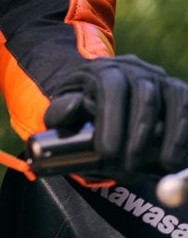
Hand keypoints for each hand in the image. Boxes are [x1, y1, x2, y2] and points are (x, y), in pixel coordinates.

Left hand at [44, 55, 187, 172]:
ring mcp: (158, 77)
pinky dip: (185, 131)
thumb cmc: (80, 107)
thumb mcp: (62, 109)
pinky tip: (177, 157)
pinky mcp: (176, 89)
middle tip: (130, 169)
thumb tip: (76, 107)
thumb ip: (62, 112)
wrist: (100, 92)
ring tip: (164, 166)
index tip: (107, 153)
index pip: (111, 88)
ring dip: (171, 135)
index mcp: (102, 69)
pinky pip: (187, 104)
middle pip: (144, 95)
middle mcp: (133, 68)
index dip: (111, 121)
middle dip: (139, 137)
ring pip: (173, 98)